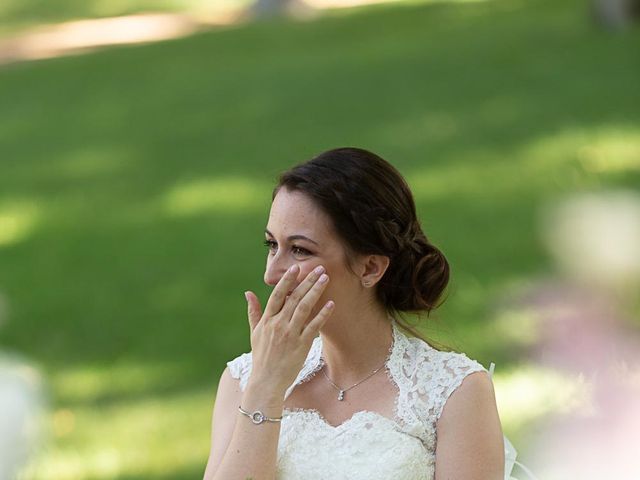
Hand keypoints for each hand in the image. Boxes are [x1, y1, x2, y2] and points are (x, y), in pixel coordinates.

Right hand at [244, 264, 333, 393]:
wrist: (266, 381)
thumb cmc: (261, 357)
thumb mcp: (255, 333)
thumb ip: (253, 311)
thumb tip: (248, 293)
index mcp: (267, 320)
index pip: (277, 295)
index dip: (286, 280)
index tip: (295, 267)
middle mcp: (278, 325)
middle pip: (294, 297)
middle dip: (307, 281)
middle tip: (318, 267)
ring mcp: (290, 334)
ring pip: (305, 307)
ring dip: (316, 291)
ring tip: (325, 278)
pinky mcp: (302, 345)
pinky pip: (314, 326)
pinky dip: (323, 314)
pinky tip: (331, 304)